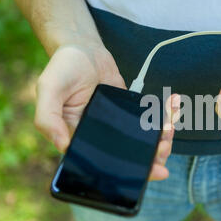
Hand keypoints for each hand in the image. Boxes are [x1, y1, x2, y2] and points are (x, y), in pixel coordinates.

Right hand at [35, 43, 179, 180]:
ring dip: (163, 138)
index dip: (129, 171)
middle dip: (153, 156)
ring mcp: (118, 126)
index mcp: (78, 139)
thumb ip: (48, 117)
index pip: (105, 165)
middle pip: (131, 157)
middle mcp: (99, 137)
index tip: (152, 169)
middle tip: (164, 145)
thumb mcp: (48, 89)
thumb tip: (62, 146)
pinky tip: (173, 105)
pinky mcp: (131, 112)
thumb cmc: (63, 68)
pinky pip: (151, 121)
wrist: (83, 49)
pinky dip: (165, 115)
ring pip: (145, 142)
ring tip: (170, 125)